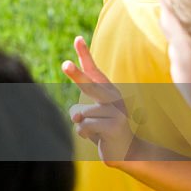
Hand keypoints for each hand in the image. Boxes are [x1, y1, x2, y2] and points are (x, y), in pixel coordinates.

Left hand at [62, 36, 133, 162]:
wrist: (126, 152)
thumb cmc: (103, 129)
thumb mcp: (90, 116)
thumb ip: (79, 111)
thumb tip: (77, 116)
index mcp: (107, 91)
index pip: (94, 71)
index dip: (85, 55)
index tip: (77, 39)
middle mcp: (113, 98)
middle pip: (90, 85)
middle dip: (76, 75)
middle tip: (65, 64)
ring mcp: (116, 112)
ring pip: (81, 114)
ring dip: (81, 125)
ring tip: (96, 130)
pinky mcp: (115, 126)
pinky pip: (84, 127)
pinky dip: (84, 134)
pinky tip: (98, 137)